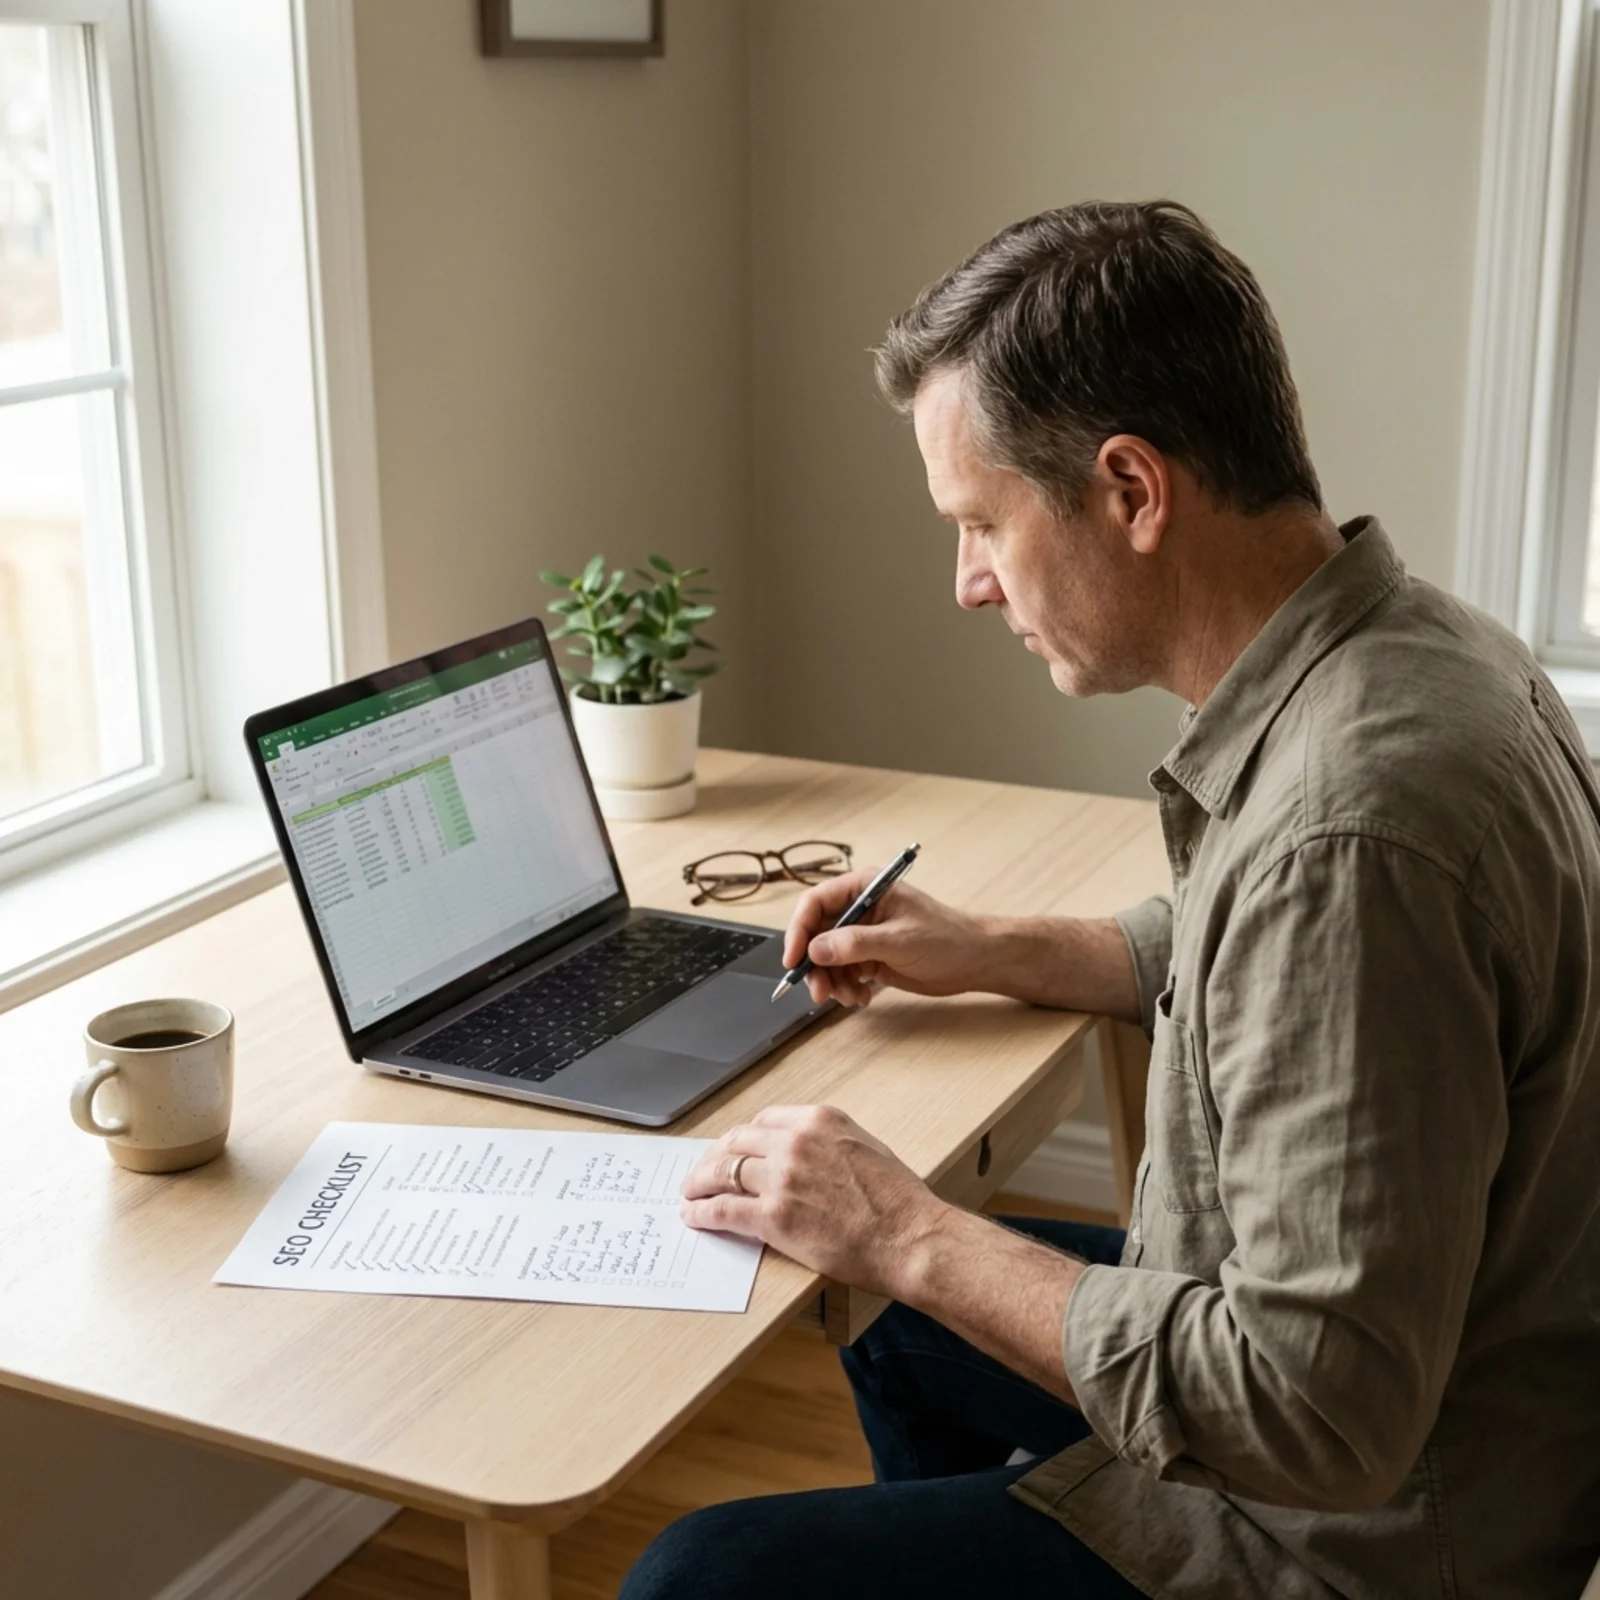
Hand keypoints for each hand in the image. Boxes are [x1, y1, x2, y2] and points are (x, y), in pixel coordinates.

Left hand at [679, 1105, 948, 1297]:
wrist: (910, 1237)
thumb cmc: (898, 1201)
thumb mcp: (865, 1147)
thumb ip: (827, 1143)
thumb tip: (802, 1155)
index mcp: (819, 1120)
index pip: (763, 1121)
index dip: (741, 1138)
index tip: (732, 1149)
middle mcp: (796, 1142)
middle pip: (736, 1142)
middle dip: (714, 1156)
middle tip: (702, 1171)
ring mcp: (782, 1177)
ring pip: (723, 1172)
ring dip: (700, 1182)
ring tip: (690, 1193)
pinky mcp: (774, 1216)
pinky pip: (724, 1209)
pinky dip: (702, 1212)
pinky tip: (694, 1216)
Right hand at [783, 868, 991, 1006]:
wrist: (974, 961)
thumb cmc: (946, 938)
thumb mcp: (899, 939)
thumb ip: (855, 944)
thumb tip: (815, 949)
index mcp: (863, 889)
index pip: (815, 903)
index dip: (798, 930)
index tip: (793, 960)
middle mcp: (858, 909)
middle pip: (815, 934)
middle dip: (814, 965)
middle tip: (820, 992)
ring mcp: (862, 935)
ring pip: (826, 958)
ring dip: (831, 981)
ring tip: (850, 998)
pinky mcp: (868, 957)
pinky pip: (842, 973)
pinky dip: (845, 988)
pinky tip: (862, 998)